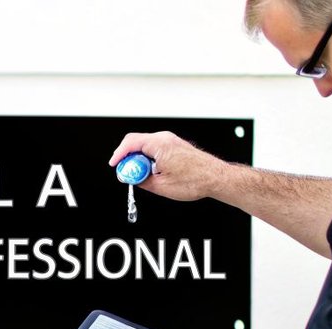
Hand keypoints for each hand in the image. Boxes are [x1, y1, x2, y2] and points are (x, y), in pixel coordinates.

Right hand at [108, 131, 228, 202]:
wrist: (216, 178)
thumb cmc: (195, 180)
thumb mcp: (160, 186)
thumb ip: (141, 180)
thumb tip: (131, 178)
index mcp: (160, 145)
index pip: (131, 143)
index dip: (119, 155)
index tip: (115, 165)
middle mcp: (165, 139)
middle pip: (136, 142)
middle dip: (127, 158)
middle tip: (126, 173)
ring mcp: (171, 141)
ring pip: (145, 146)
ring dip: (139, 160)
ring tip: (140, 176)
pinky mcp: (174, 146)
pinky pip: (154, 148)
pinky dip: (148, 159)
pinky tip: (151, 172)